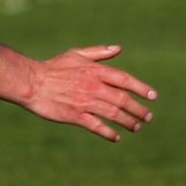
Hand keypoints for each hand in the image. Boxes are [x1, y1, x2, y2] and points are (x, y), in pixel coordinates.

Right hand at [24, 45, 156, 141]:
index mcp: (95, 71)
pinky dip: (109, 132)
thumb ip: (99, 52)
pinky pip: (97, 126)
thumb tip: (118, 48)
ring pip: (113, 114)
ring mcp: (85, 102)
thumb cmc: (54, 67)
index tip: (153, 96)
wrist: (32, 82)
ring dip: (128, 121)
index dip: (141, 88)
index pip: (124, 80)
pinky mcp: (75, 116)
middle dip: (138, 109)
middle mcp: (94, 86)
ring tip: (136, 127)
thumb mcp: (77, 54)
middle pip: (123, 99)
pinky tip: (117, 137)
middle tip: (148, 117)